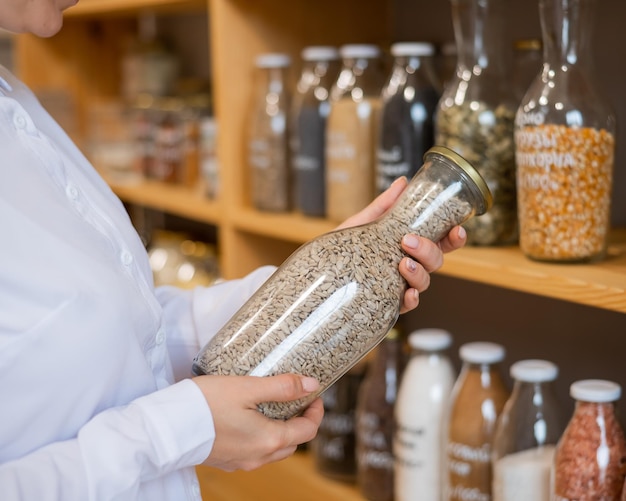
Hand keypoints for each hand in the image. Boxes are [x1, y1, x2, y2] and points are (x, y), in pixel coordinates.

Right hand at [193, 374, 322, 471]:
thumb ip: (282, 387)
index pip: (308, 431)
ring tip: (273, 406)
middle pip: (293, 443)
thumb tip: (312, 385)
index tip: (313, 394)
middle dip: (300, 422)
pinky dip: (261, 437)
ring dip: (281, 431)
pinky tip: (250, 418)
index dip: (316, 412)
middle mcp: (259, 457)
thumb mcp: (248, 387)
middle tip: (295, 398)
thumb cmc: (207, 403)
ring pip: (274, 450)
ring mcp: (242, 462)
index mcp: (269, 439)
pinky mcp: (226, 461)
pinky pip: (254, 452)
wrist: (167, 426)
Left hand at [337, 177, 466, 313]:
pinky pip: (407, 305)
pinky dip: (411, 299)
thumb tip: (403, 182)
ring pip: (425, 281)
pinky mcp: (387, 303)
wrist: (317, 274)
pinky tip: (407, 293)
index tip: (457, 229)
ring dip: (419, 272)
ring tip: (403, 263)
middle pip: (436, 260)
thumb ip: (383, 207)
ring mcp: (399, 284)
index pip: (440, 241)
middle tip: (409, 241)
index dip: (454, 237)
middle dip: (430, 250)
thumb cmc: (341, 248)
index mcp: (408, 245)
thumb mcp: (360, 224)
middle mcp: (408, 265)